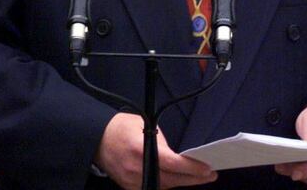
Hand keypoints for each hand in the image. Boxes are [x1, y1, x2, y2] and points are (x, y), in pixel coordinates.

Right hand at [95, 113, 215, 188]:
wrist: (96, 139)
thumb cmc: (120, 127)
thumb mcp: (143, 123)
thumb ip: (161, 141)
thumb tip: (176, 155)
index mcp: (139, 147)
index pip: (171, 163)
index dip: (191, 168)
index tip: (207, 169)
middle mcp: (136, 167)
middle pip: (172, 179)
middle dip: (193, 178)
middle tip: (210, 175)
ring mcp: (132, 180)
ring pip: (164, 186)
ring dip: (181, 182)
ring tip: (196, 177)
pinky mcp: (129, 187)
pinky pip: (153, 188)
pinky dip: (166, 184)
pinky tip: (176, 179)